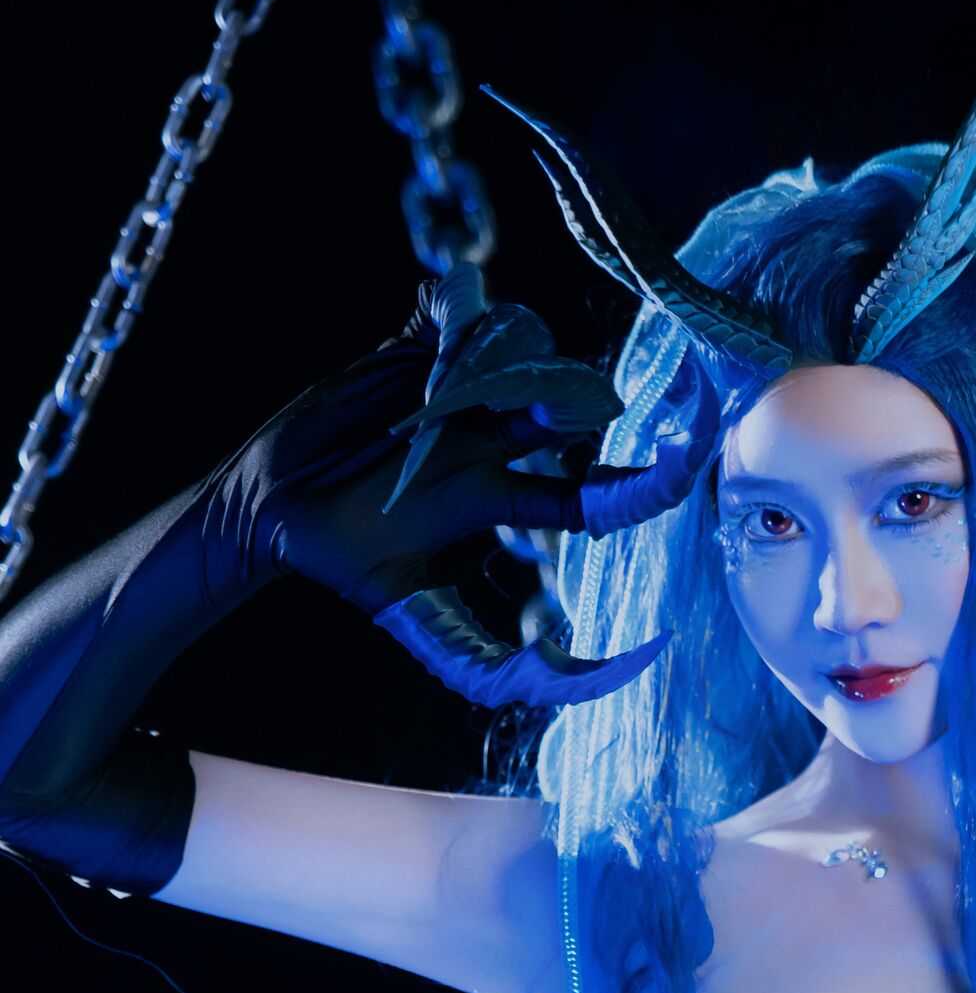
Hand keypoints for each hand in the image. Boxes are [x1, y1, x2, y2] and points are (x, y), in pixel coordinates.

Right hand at [194, 268, 724, 708]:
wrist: (271, 508)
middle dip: (610, 403)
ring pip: (523, 354)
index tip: (686, 471)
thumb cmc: (353, 564)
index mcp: (505, 501)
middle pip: (575, 413)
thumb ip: (496, 670)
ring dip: (513, 371)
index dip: (648, 487)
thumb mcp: (429, 630)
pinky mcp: (412, 345)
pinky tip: (440, 346)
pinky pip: (459, 311)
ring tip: (478, 398)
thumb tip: (572, 681)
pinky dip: (461, 322)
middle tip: (652, 396)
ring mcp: (459, 389)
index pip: (597, 494)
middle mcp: (494, 440)